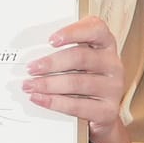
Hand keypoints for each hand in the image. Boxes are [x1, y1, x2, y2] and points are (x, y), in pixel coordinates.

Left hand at [19, 18, 128, 142]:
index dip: (73, 32)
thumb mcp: (77, 61)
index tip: (51, 40)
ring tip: (29, 85)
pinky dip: (55, 102)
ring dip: (48, 84)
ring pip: (77, 83)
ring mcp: (113, 88)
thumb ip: (62, 51)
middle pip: (81, 57)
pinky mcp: (108, 110)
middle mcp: (113, 64)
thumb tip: (31, 51)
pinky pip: (77, 106)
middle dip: (51, 63)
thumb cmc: (84, 78)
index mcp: (106, 44)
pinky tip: (39, 98)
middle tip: (31, 68)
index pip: (95, 29)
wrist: (100, 113)